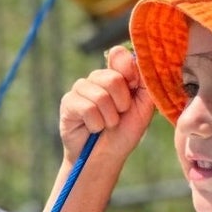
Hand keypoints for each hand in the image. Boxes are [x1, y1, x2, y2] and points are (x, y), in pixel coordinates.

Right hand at [58, 46, 152, 165]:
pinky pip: (87, 108)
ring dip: (109, 118)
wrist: (105, 157)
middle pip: (113, 78)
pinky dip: (96, 124)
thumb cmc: (125, 132)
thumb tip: (130, 55)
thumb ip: (143, 80)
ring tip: (106, 125)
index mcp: (116, 74)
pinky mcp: (68, 102)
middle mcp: (97, 77)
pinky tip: (93, 128)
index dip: (130, 76)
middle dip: (121, 104)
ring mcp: (80, 88)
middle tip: (119, 116)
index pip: (121, 56)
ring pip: (100, 96)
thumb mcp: (143, 106)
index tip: (132, 96)